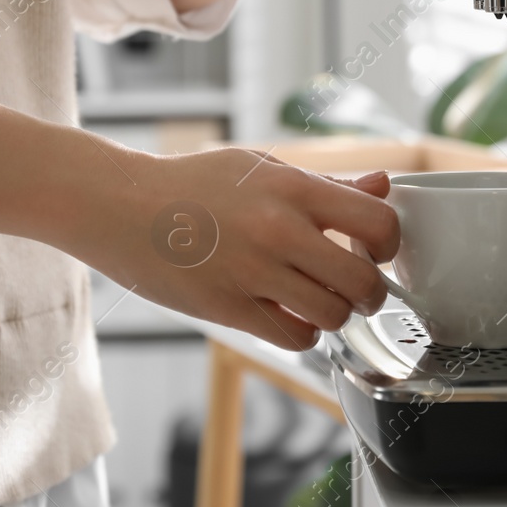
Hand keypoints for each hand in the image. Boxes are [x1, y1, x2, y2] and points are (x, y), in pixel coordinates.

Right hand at [0, 78, 398, 351]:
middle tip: (355, 286)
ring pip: (332, 315)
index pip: (378, 222)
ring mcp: (252, 271)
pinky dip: (302, 332)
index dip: (387, 243)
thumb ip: (326, 185)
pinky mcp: (227, 308)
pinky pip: (295, 337)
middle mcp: (277, 229)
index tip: (373, 248)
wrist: (119, 207)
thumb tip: (383, 186)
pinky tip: (286, 313)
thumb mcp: (260, 168)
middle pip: (362, 281)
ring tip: (315, 298)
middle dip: (369, 291)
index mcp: (291, 187)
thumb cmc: (193, 185)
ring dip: (334, 313)